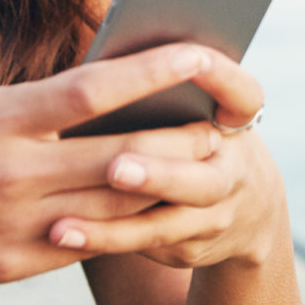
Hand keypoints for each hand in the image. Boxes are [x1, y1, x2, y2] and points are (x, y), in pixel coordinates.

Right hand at [0, 44, 256, 289]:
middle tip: (229, 128)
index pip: (97, 86)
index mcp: (4, 116)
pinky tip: (156, 221)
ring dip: (169, 191)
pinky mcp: (14, 265)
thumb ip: (33, 106)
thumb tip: (99, 89)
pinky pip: (86, 247)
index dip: (158, 71)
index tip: (204, 56)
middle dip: (185, 142)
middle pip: (125, 155)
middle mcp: (17, 169)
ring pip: (118, 208)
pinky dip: (124, 232)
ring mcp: (18, 222)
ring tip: (208, 174)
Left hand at [41, 52, 283, 270]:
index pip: (242, 94)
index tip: (194, 57)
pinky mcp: (190, 248)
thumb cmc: (192, 131)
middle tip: (114, 168)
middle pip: (202, 178)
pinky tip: (58, 237)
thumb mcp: (199, 105)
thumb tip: (104, 58)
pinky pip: (141, 246)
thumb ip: (162, 88)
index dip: (222, 76)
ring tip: (60, 225)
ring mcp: (216, 217)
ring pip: (165, 224)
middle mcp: (234, 171)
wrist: (245, 207)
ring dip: (113, 226)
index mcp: (238, 119)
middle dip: (157, 173)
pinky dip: (100, 241)